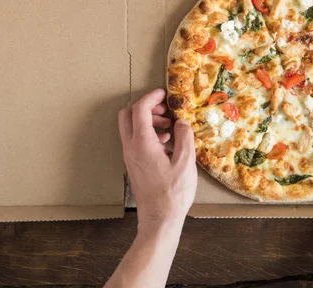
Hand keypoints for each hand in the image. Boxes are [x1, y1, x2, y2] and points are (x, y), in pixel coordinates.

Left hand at [118, 88, 196, 230]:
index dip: (151, 97)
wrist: (159, 219)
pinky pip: (135, 140)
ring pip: (130, 127)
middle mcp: (130, 147)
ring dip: (147, 120)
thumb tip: (181, 122)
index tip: (164, 94)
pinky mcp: (133, 164)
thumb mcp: (185, 163)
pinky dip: (147, 133)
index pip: (139, 109)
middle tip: (164, 110)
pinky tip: (166, 142)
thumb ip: (184, 137)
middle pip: (127, 115)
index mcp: (142, 144)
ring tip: (169, 127)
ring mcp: (130, 156)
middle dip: (145, 107)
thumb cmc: (173, 193)